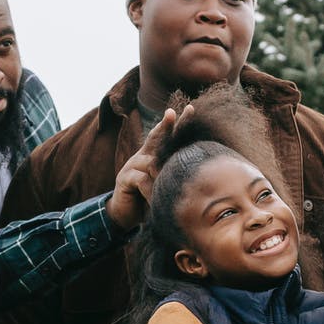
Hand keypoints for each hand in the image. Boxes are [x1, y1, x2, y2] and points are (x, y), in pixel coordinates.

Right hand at [106, 104, 191, 229]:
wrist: (125, 215)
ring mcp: (132, 165)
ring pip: (151, 162)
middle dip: (166, 124)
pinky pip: (141, 179)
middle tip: (174, 113)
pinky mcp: (124, 178)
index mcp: (153, 155)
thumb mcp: (163, 185)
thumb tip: (199, 169)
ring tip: (168, 184)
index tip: (190, 109)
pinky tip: (154, 198)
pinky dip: (151, 188)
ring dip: (162, 174)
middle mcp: (142, 156)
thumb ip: (173, 176)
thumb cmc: (149, 199)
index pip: (165, 135)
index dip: (176, 123)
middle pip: (156, 137)